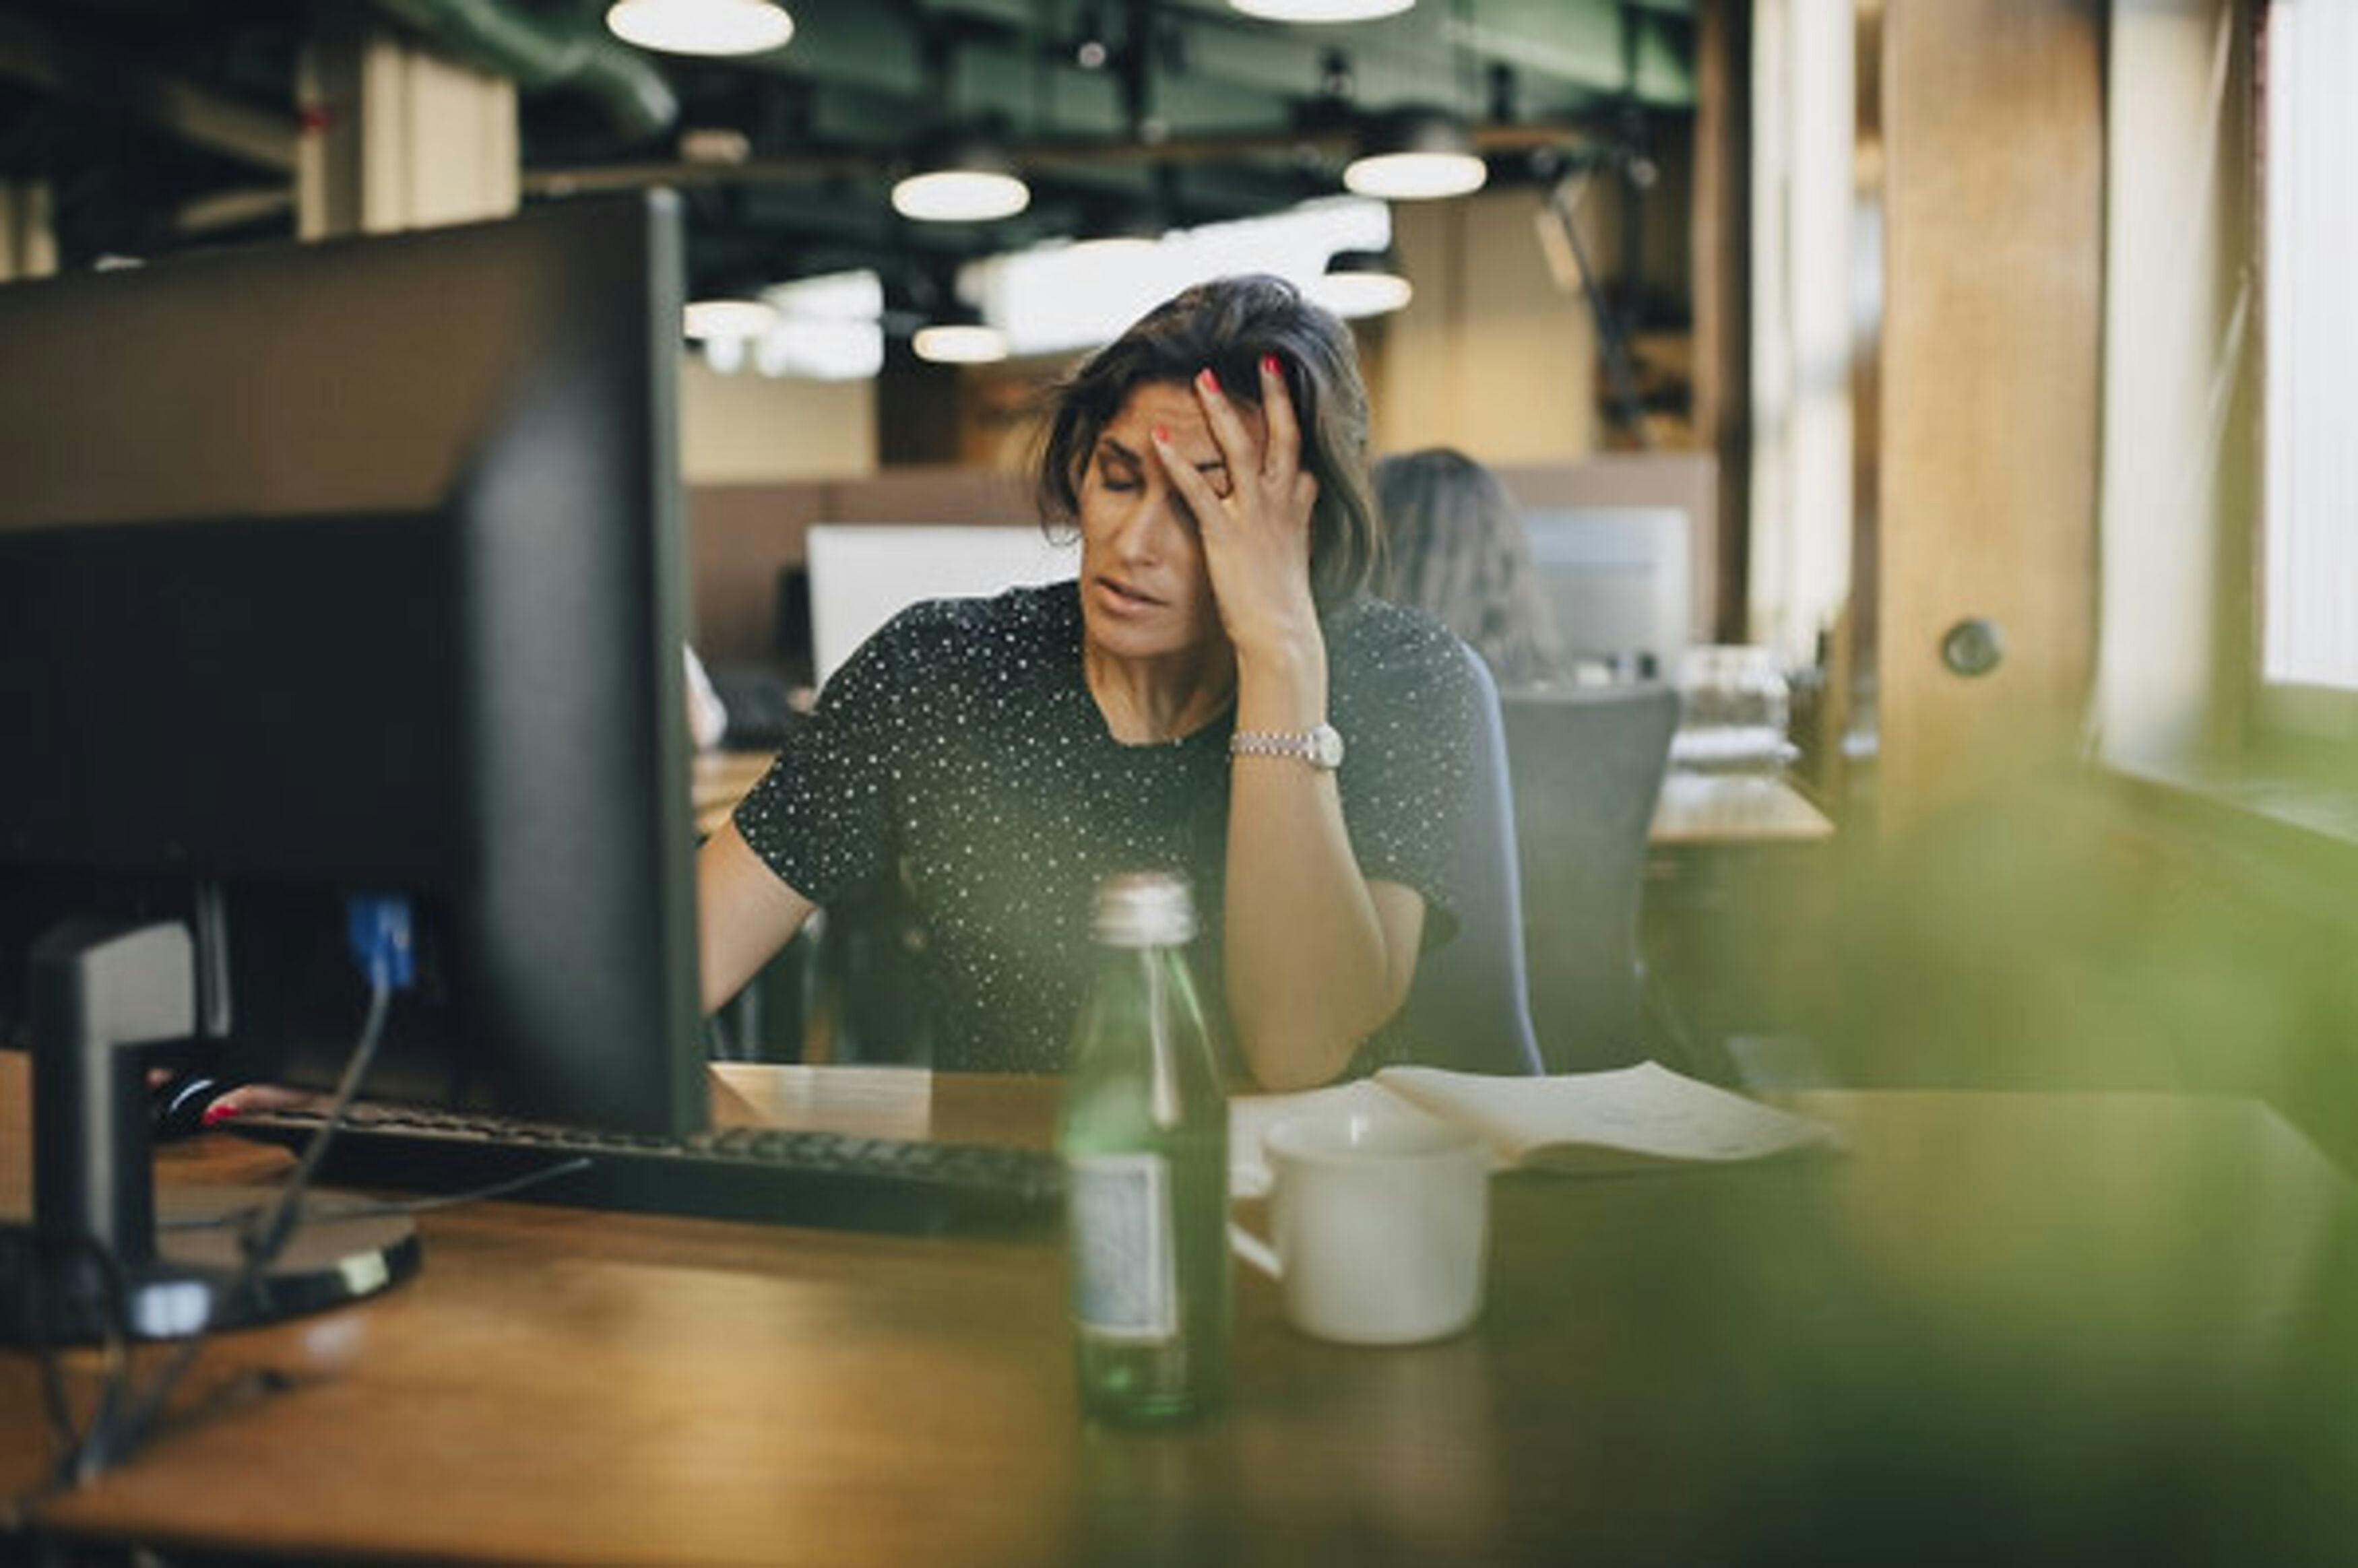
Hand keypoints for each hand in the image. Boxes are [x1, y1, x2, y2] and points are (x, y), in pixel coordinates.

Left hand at [1152, 356, 1323, 667]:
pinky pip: (1198, 489)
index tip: (1290, 384)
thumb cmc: (1284, 604)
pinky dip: (1177, 461)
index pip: (1303, 454)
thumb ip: (1294, 525)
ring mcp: (1255, 516)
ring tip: (1203, 377)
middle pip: (1284, 435)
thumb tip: (1299, 508)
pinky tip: (1158, 437)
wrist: (1283, 635)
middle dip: (1275, 394)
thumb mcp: (1296, 556)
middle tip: (1266, 358)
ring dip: (1221, 410)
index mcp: (1299, 508)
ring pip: (1241, 448)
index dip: (1297, 417)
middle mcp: (1282, 504)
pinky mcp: (1225, 534)